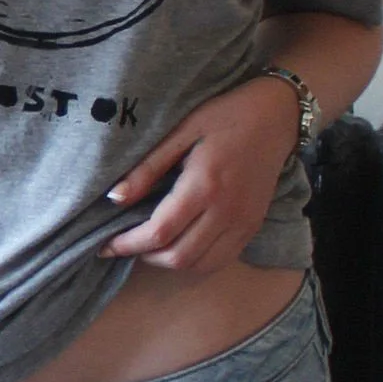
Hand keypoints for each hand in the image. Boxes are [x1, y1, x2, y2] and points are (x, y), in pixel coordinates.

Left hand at [104, 77, 304, 276]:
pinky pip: (220, 260)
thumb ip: (148, 168)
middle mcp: (227, 211)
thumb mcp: (181, 131)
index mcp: (204, 184)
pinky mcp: (253, 227)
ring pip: (200, 266)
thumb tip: (114, 199)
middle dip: (145, 257)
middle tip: (126, 244)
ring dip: (169, 263)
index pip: (160, 232)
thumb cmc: (224, 116)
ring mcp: (244, 223)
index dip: (128, 244)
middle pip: (179, 257)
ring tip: (150, 246)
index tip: (105, 245)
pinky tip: (179, 244)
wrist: (277, 116)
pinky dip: (195, 262)